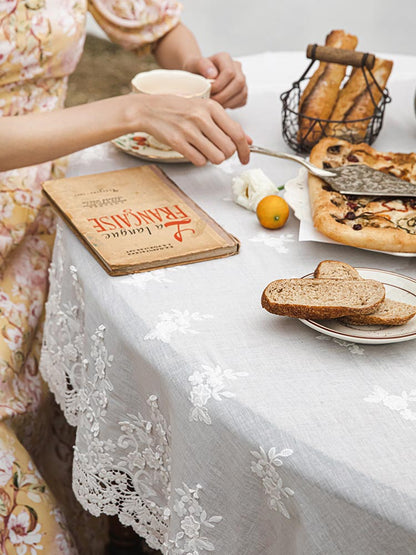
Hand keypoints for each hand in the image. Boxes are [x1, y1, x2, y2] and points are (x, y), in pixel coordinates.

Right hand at [136, 94, 250, 165]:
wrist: (149, 110)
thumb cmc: (178, 109)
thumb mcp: (205, 109)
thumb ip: (227, 125)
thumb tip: (248, 141)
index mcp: (212, 107)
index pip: (238, 133)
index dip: (245, 150)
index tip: (245, 158)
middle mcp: (202, 117)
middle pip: (228, 149)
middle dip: (226, 155)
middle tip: (218, 151)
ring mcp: (189, 130)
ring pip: (216, 157)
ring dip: (213, 158)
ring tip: (205, 150)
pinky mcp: (178, 142)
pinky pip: (199, 161)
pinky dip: (199, 160)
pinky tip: (193, 151)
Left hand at [183, 53, 247, 108]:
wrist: (198, 77)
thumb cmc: (195, 71)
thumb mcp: (193, 65)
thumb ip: (201, 65)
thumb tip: (213, 74)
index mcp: (225, 58)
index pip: (229, 72)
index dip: (219, 85)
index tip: (208, 91)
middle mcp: (236, 66)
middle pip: (239, 83)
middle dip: (224, 96)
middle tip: (211, 101)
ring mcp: (241, 78)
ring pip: (242, 93)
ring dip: (228, 102)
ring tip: (214, 104)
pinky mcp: (242, 90)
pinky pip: (242, 101)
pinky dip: (232, 105)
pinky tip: (221, 104)